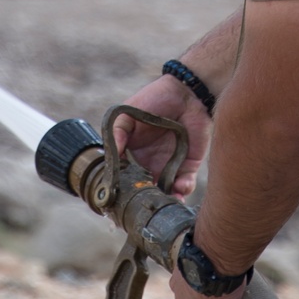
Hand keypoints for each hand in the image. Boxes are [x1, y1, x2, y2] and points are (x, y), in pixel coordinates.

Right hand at [113, 75, 211, 198]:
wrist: (185, 93)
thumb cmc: (154, 100)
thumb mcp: (128, 114)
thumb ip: (117, 134)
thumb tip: (110, 157)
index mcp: (133, 156)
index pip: (126, 180)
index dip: (124, 191)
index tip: (121, 201)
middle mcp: (150, 165)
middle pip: (146, 192)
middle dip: (145, 202)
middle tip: (145, 206)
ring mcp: (169, 167)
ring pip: (165, 194)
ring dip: (165, 201)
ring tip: (165, 201)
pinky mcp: (188, 165)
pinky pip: (185, 185)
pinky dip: (182, 190)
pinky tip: (180, 186)